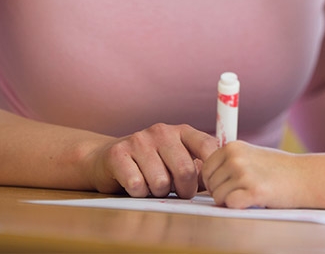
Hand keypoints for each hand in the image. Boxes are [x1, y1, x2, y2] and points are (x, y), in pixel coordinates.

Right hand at [89, 124, 218, 198]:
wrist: (106, 159)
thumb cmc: (151, 165)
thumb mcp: (177, 161)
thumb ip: (198, 170)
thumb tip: (218, 183)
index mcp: (182, 131)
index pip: (207, 146)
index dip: (213, 171)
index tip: (211, 187)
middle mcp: (161, 131)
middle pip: (185, 169)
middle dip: (184, 190)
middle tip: (179, 193)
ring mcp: (139, 140)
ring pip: (161, 182)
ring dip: (158, 192)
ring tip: (153, 185)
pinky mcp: (118, 153)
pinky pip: (137, 185)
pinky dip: (138, 193)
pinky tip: (135, 185)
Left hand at [202, 141, 302, 208]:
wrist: (304, 176)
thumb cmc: (278, 168)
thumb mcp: (250, 154)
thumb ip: (229, 161)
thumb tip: (205, 176)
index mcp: (232, 147)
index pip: (206, 168)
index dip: (214, 180)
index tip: (229, 183)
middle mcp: (235, 157)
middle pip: (210, 184)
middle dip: (221, 191)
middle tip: (241, 190)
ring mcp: (243, 173)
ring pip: (218, 196)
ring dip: (231, 200)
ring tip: (250, 193)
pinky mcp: (252, 191)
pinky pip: (230, 204)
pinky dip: (239, 206)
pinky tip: (253, 199)